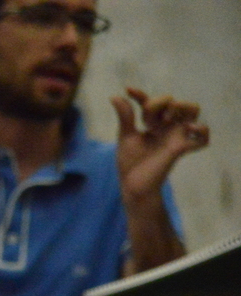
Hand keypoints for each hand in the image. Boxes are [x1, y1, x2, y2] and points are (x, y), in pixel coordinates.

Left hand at [112, 88, 208, 208]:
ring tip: (167, 118)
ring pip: (192, 111)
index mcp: (152, 123)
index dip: (140, 95)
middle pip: (174, 102)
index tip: (128, 90)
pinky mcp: (181, 149)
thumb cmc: (130, 162)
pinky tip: (189, 130)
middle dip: (161, 102)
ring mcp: (175, 136)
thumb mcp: (125, 136)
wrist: (133, 184)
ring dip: (183, 107)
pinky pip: (203, 138)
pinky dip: (202, 131)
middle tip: (148, 117)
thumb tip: (114, 96)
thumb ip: (125, 116)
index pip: (151, 102)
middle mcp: (166, 127)